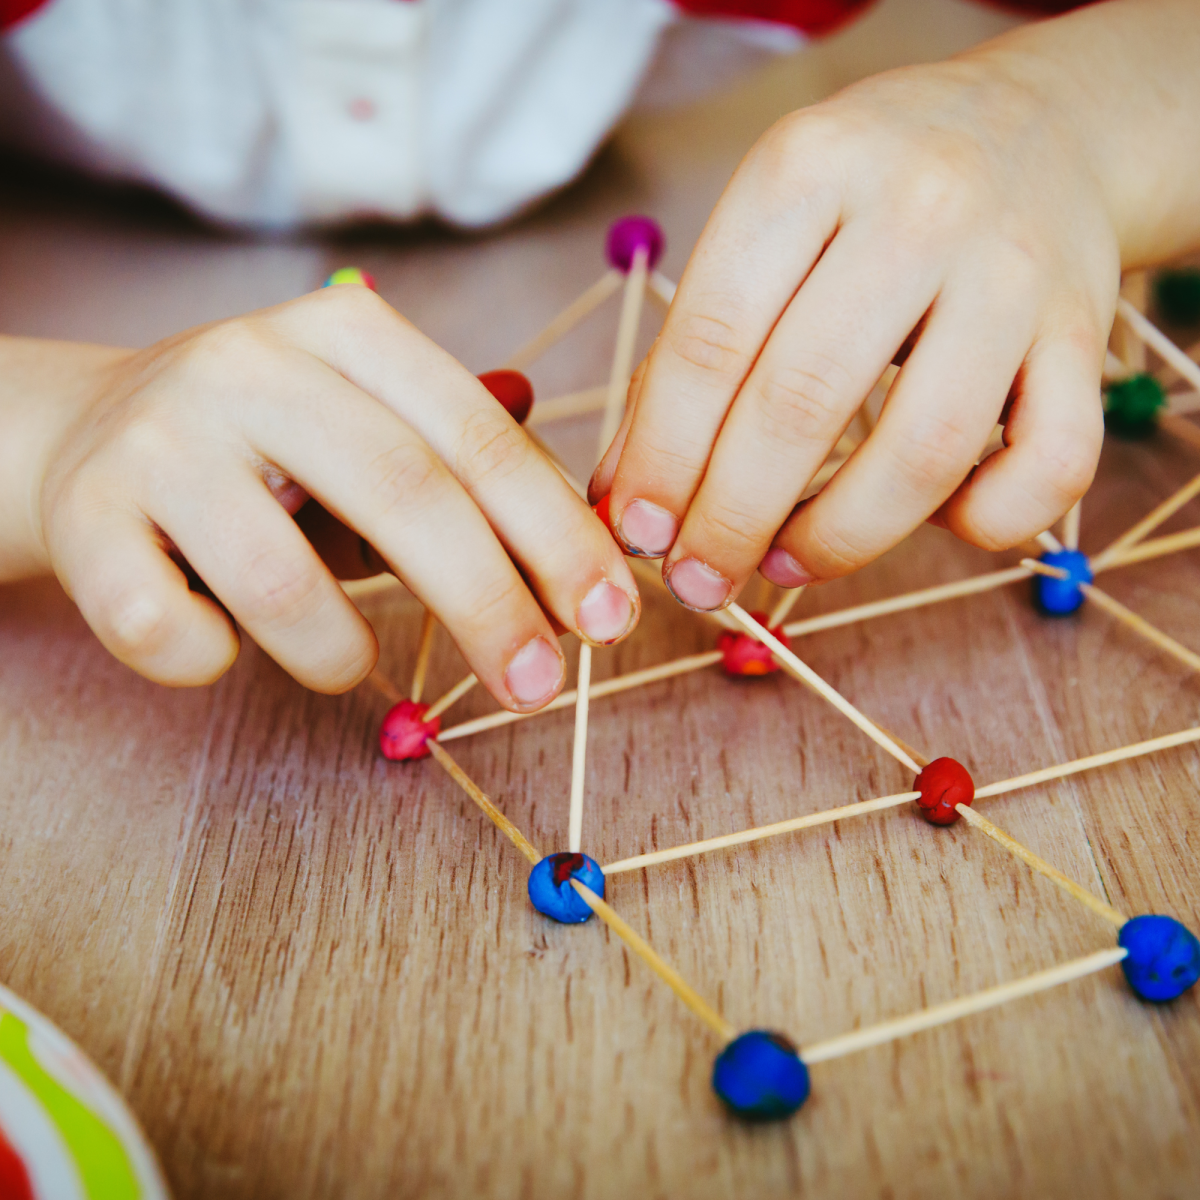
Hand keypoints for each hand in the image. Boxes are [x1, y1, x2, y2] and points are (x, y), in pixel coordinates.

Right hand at [7, 286, 638, 705]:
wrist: (85, 434)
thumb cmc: (268, 449)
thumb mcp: (375, 424)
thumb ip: (475, 466)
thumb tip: (599, 534)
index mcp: (345, 333)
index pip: (476, 437)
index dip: (555, 534)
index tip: (610, 615)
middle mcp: (250, 365)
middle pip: (403, 495)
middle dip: (491, 606)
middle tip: (539, 688)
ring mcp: (158, 438)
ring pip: (284, 583)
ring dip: (341, 653)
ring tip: (349, 666)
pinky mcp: (83, 518)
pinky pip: (170, 631)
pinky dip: (214, 661)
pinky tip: (223, 643)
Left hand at [592, 52, 1118, 606]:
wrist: (1038, 130)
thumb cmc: (866, 201)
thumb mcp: (765, 231)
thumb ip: (690, 355)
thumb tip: (626, 499)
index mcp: (808, 168)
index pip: (711, 339)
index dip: (662, 456)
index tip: (636, 534)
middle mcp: (919, 210)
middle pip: (803, 402)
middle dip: (730, 519)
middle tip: (696, 583)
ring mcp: (1014, 273)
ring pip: (924, 452)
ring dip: (837, 540)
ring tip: (782, 564)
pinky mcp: (1085, 334)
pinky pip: (1048, 467)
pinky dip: (983, 522)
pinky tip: (931, 517)